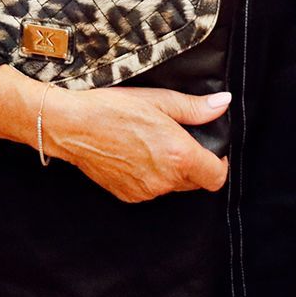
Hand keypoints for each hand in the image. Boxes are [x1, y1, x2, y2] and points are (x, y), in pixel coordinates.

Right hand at [43, 86, 230, 202]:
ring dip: (172, 171)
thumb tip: (222, 104)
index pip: (216, 177)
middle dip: (195, 165)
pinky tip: (136, 155)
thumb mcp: (159, 101)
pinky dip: (151, 177)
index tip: (213, 151)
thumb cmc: (114, 109)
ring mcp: (145, 191)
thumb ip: (195, 108)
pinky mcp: (128, 196)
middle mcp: (164, 180)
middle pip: (196, 182)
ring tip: (152, 145)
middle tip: (178, 140)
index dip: (220, 164)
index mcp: (178, 155)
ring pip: (173, 186)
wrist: (73, 126)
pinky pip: (151, 190)